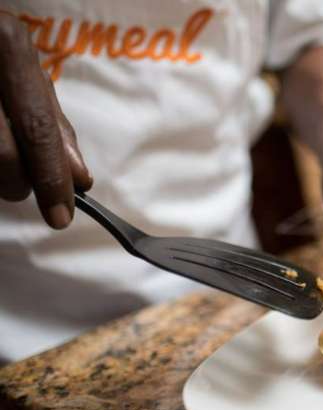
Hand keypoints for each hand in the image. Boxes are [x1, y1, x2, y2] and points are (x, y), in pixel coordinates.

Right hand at [0, 12, 91, 228]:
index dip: (51, 177)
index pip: (38, 129)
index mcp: (10, 47)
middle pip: (4, 154)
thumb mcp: (24, 74)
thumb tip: (80, 178)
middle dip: (20, 182)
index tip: (62, 215)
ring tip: (1, 159)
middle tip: (22, 186)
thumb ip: (52, 122)